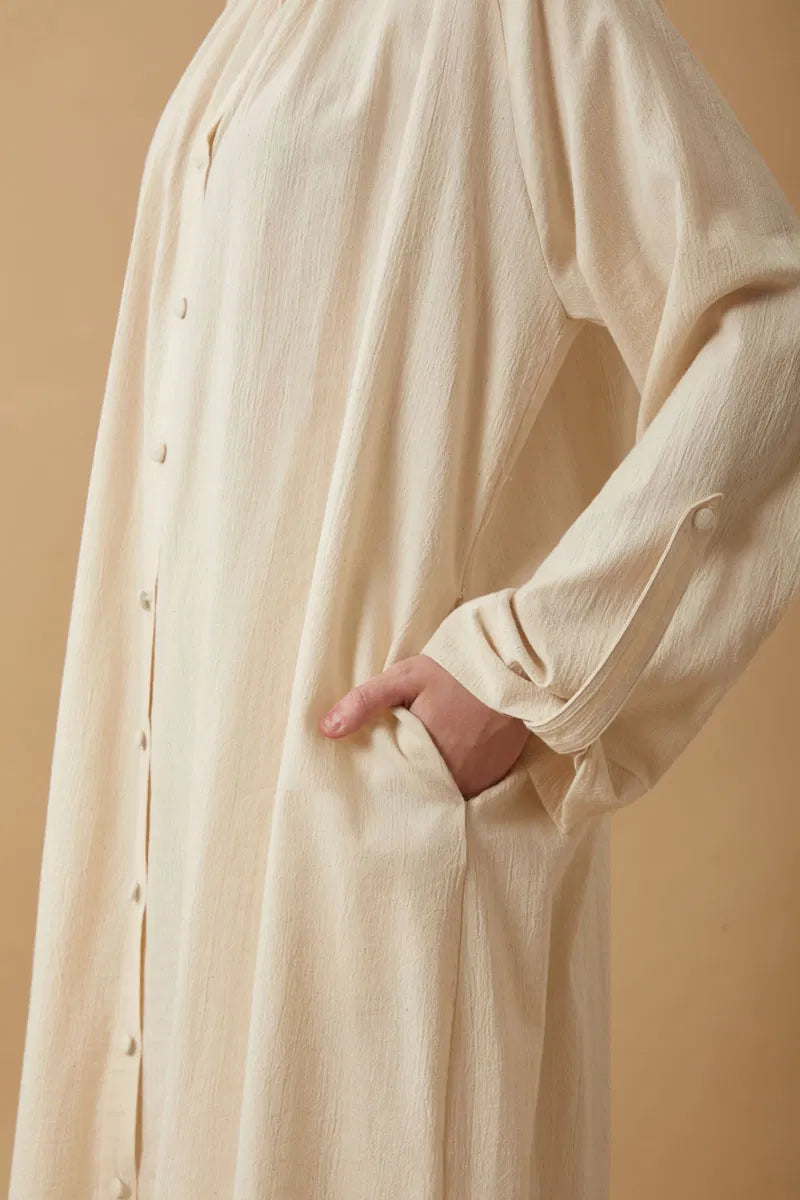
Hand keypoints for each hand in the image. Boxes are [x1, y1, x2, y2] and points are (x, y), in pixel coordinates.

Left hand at [319, 654, 530, 799]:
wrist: (515, 666)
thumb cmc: (455, 671)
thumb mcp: (404, 678)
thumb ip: (365, 702)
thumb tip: (326, 730)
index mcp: (427, 758)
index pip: (396, 787)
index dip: (384, 784)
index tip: (372, 781)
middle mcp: (456, 778)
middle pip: (422, 795)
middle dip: (408, 788)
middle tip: (394, 777)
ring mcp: (480, 780)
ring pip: (446, 793)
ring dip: (433, 786)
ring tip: (418, 773)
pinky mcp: (497, 775)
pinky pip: (470, 788)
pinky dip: (457, 780)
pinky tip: (449, 764)